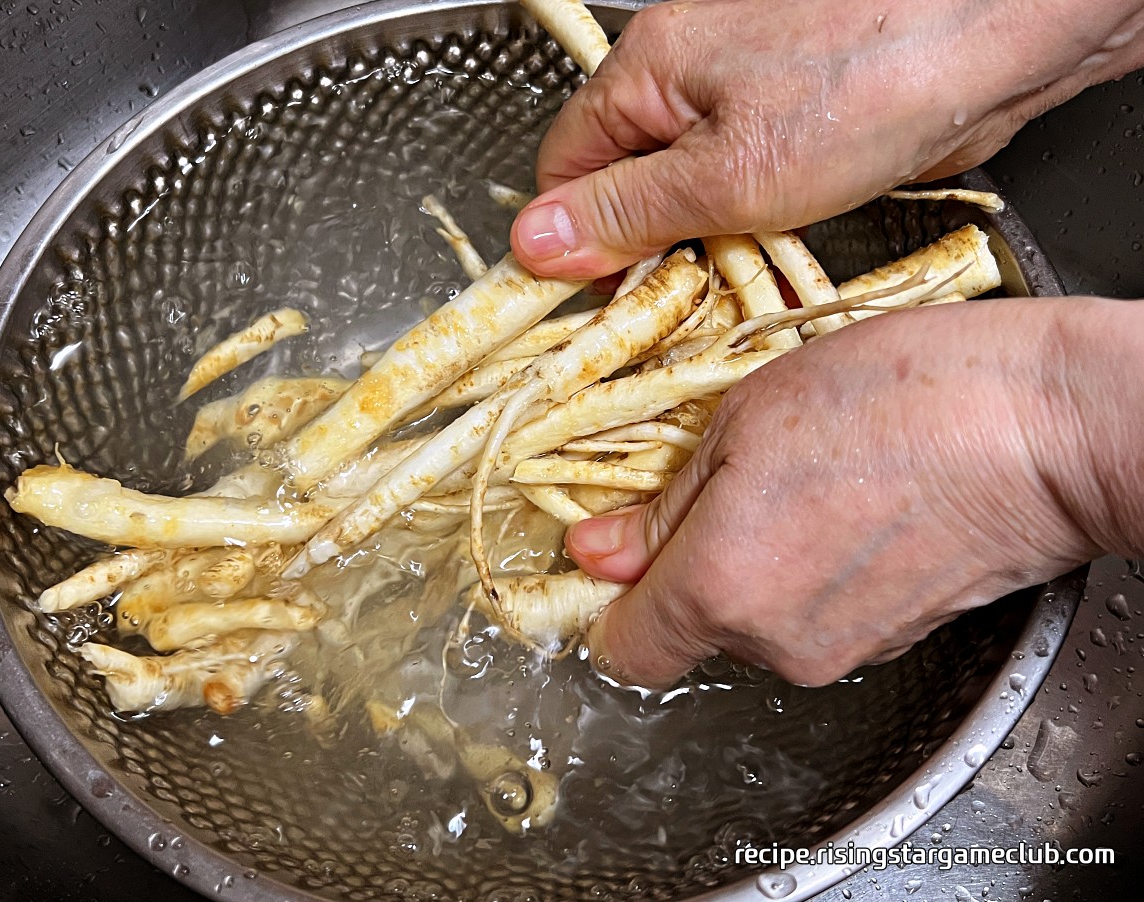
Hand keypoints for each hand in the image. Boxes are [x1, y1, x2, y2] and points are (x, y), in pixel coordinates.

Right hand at [511, 0, 1143, 278]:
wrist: (998, 41)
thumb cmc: (871, 83)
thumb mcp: (726, 175)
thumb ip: (626, 212)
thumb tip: (535, 243)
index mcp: (646, 70)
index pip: (563, 168)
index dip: (573, 240)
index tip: (600, 298)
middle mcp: (684, 75)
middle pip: (622, 181)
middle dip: (642, 247)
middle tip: (676, 299)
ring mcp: (740, 96)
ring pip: (684, 192)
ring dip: (701, 245)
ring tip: (735, 272)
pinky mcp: (792, 123)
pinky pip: (740, 189)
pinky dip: (748, 229)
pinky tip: (774, 249)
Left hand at [565, 298, 1140, 687]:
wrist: (1049, 428)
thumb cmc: (906, 399)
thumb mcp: (748, 416)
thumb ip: (665, 503)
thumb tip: (601, 551)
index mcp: (720, 586)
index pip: (625, 649)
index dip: (611, 599)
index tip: (614, 551)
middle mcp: (775, 641)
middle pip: (693, 624)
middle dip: (691, 558)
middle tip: (727, 476)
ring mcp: (840, 648)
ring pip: (756, 616)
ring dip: (757, 557)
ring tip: (802, 478)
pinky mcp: (891, 639)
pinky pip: (815, 613)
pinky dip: (812, 566)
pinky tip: (846, 501)